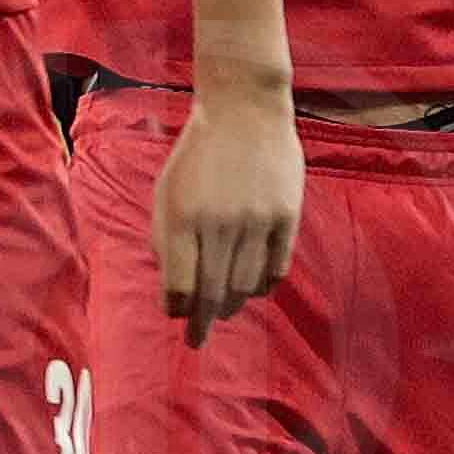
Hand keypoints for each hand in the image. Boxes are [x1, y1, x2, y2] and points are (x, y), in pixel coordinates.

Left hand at [155, 93, 301, 343]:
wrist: (244, 111)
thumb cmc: (196, 155)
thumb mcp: (166, 192)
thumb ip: (166, 238)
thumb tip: (172, 288)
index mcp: (184, 217)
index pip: (181, 283)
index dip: (178, 308)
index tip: (176, 318)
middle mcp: (221, 223)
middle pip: (214, 291)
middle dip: (204, 322)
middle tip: (197, 342)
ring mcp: (258, 220)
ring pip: (246, 284)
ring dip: (232, 305)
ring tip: (223, 312)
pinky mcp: (287, 215)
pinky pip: (276, 267)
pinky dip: (263, 286)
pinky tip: (252, 290)